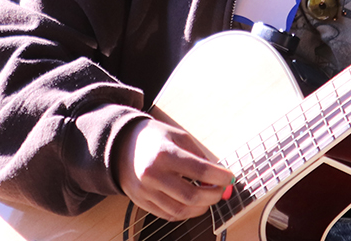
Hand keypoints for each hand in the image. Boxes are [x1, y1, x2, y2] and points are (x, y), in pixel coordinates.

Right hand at [115, 117, 232, 220]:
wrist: (121, 146)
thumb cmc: (154, 138)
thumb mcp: (178, 136)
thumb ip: (198, 155)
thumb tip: (218, 173)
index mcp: (164, 154)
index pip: (199, 170)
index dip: (219, 176)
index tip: (230, 177)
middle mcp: (153, 175)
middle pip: (190, 195)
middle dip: (213, 195)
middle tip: (222, 190)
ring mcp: (145, 192)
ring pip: (180, 210)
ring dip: (201, 207)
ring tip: (210, 198)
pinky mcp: (141, 202)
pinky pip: (168, 215)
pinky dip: (186, 213)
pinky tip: (195, 205)